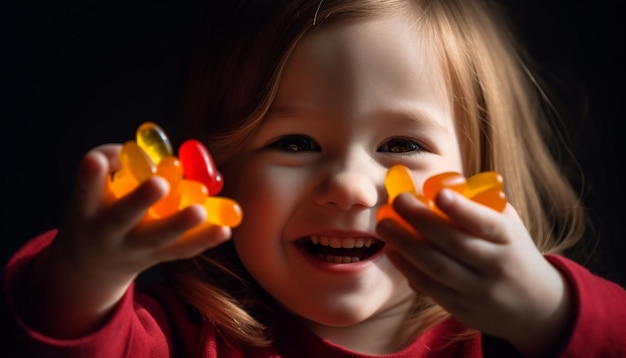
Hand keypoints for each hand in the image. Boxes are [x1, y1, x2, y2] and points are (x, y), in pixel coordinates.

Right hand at [22, 144, 230, 337]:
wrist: (94, 261)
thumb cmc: (100, 208)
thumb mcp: (97, 189)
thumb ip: (121, 164)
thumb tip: (162, 155)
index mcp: (87, 208)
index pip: (85, 189)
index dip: (90, 176)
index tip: (95, 160)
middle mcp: (107, 231)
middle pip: (123, 217)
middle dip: (140, 200)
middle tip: (160, 183)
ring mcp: (132, 249)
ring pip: (157, 238)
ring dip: (180, 224)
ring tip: (200, 211)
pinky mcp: (155, 258)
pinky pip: (180, 250)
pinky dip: (203, 240)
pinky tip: (224, 230)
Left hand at [376, 189, 572, 355]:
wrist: (537, 308)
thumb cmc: (514, 252)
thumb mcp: (509, 225)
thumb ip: (479, 206)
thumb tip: (436, 185)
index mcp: (510, 240)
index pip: (486, 224)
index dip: (462, 210)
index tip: (439, 193)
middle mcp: (496, 267)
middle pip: (454, 244)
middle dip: (421, 220)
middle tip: (398, 201)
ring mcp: (478, 291)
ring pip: (437, 268)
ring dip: (406, 245)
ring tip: (385, 225)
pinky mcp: (461, 309)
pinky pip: (430, 288)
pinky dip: (408, 269)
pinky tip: (392, 251)